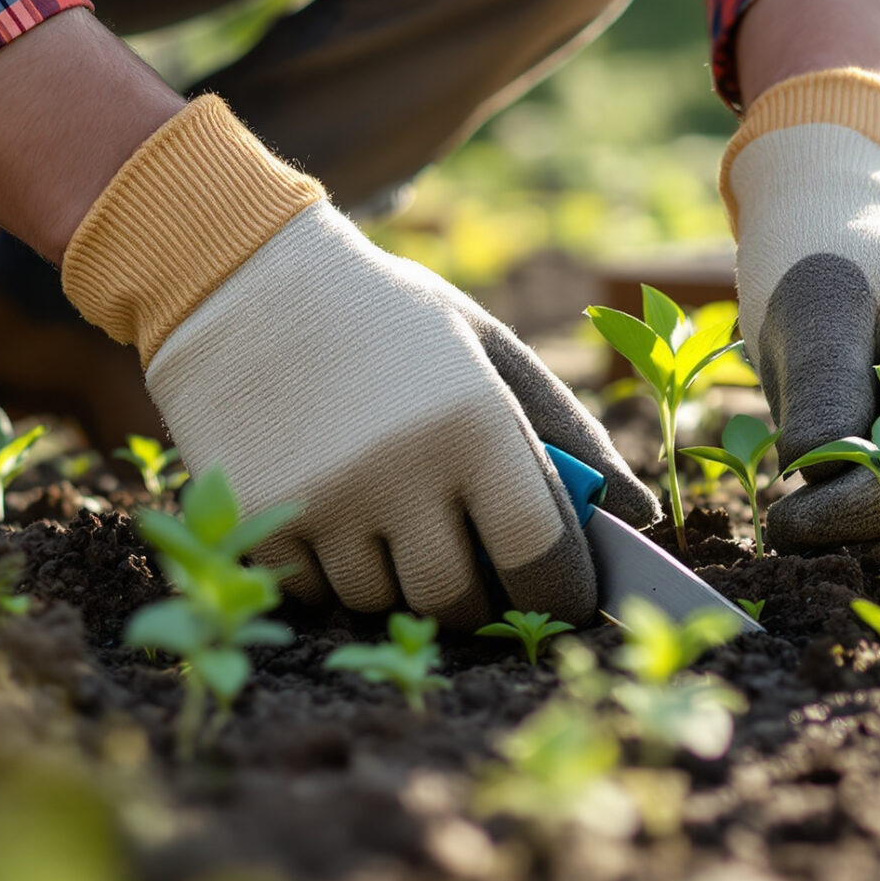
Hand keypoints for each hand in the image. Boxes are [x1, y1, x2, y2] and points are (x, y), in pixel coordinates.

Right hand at [53, 96, 653, 630]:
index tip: (561, 599)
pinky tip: (321, 502)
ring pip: (382, 601)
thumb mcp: (486, 349)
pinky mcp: (257, 520)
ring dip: (390, 575)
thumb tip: (640, 515)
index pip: (542, 560)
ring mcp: (326, 501)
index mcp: (476, 423)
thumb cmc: (385, 317)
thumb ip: (567, 432)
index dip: (560, 595)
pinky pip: (311, 593)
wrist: (239, 279)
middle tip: (461, 548)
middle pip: (459, 600)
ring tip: (377, 500)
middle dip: (471, 591)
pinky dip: (323, 571)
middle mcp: (403, 470)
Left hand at [725, 68, 879, 556]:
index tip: (784, 518)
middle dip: (864, 535)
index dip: (856, 509)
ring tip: (811, 524)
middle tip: (786, 531)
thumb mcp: (808, 308)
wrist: (849, 226)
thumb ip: (823, 392)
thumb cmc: (821, 256)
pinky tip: (845, 523)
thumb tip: (830, 482)